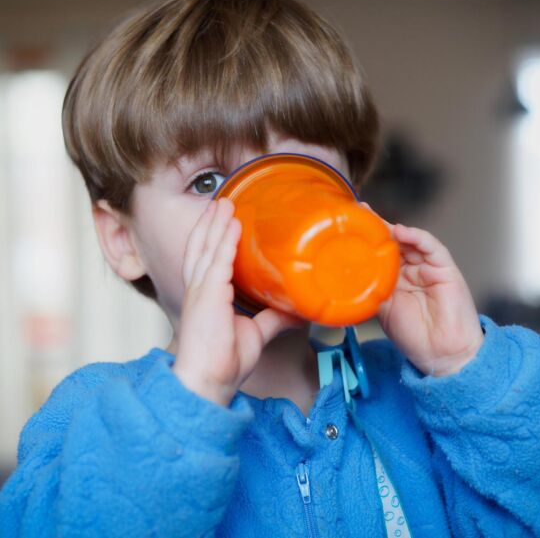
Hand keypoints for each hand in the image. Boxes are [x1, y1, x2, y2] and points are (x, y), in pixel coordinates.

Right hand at [173, 198, 305, 404]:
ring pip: (207, 248)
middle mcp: (199, 289)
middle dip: (211, 222)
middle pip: (202, 246)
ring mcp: (201, 291)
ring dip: (216, 223)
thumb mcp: (256, 333)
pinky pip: (217, 262)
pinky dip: (225, 242)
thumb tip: (297, 310)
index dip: (213, 237)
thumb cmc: (224, 362)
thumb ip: (273, 319)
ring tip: (224, 202)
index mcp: (206, 296)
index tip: (223, 220)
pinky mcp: (207, 296)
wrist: (209, 382)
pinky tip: (233, 225)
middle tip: (221, 201)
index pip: (207, 259)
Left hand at [362, 203, 483, 376]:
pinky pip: (431, 247)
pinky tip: (402, 232)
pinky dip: (417, 237)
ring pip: (410, 240)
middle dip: (377, 227)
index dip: (367, 239)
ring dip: (393, 229)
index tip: (349, 223)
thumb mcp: (382, 309)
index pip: (380, 252)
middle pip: (393, 241)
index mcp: (395, 278)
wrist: (441, 354)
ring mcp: (427, 267)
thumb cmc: (414, 336)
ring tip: (376, 221)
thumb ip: (370, 288)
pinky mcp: (445, 268)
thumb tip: (347, 275)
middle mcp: (411, 269)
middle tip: (360, 213)